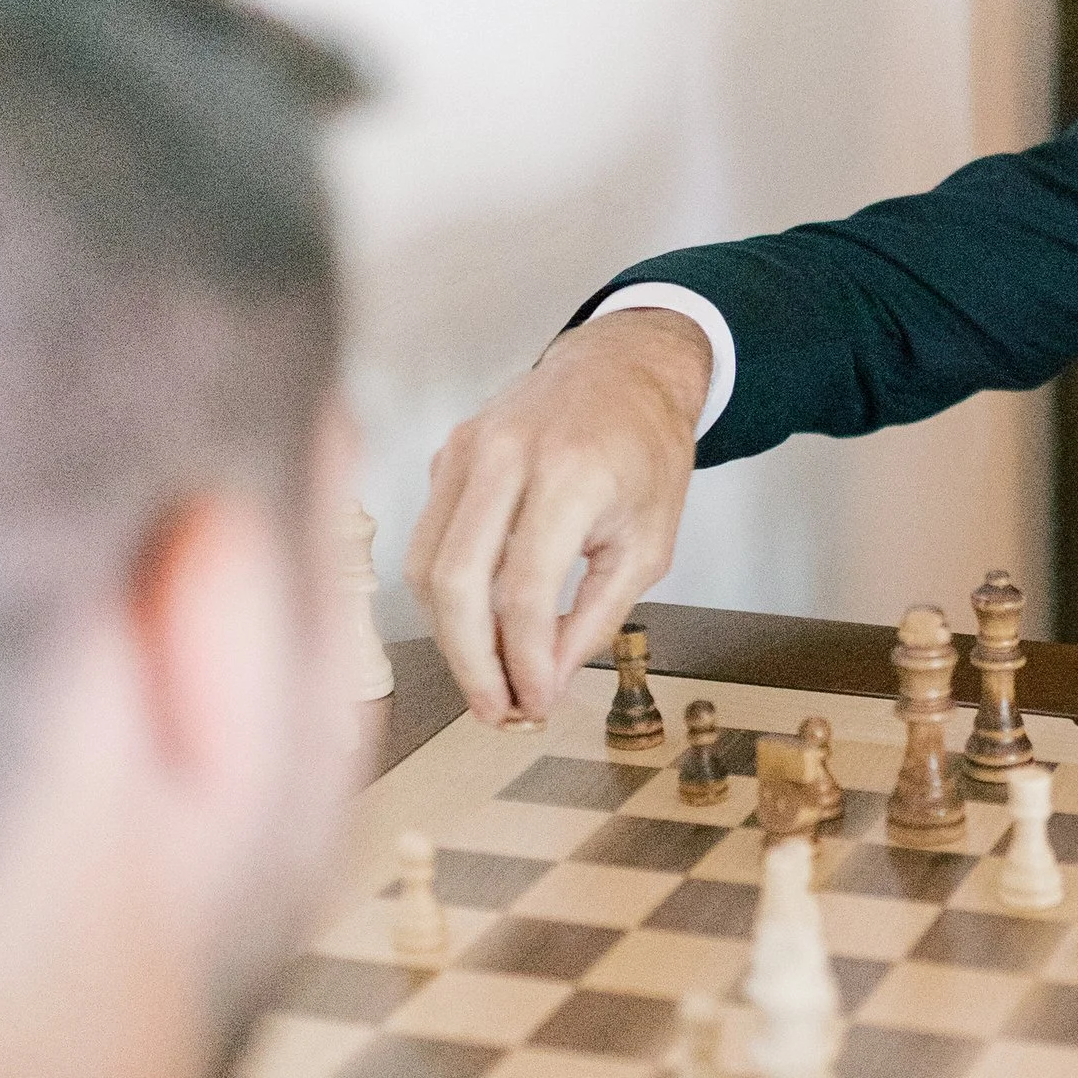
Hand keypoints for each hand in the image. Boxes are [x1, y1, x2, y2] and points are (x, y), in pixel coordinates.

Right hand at [405, 310, 711, 723]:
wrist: (623, 368)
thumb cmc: (646, 451)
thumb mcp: (648, 543)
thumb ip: (596, 615)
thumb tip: (546, 677)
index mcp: (571, 474)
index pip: (524, 590)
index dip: (523, 659)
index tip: (536, 702)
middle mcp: (507, 455)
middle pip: (457, 580)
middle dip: (471, 662)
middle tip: (496, 710)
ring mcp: (467, 449)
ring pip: (428, 563)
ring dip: (450, 635)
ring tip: (488, 678)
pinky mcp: (447, 453)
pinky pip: (429, 537)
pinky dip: (446, 592)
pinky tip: (479, 625)